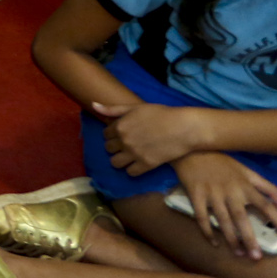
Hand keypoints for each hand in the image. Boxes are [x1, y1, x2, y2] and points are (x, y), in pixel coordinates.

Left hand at [95, 100, 210, 174]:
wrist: (183, 128)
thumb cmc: (161, 114)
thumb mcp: (135, 107)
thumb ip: (113, 109)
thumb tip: (93, 105)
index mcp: (120, 126)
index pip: (105, 134)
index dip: (112, 134)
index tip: (121, 134)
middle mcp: (124, 141)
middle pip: (108, 149)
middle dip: (114, 147)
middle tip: (125, 145)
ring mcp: (134, 154)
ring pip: (115, 163)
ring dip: (120, 160)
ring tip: (128, 156)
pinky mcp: (147, 165)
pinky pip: (130, 172)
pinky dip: (132, 169)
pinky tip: (138, 163)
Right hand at [170, 150, 276, 259]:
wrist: (191, 149)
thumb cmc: (221, 162)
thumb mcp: (246, 171)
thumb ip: (266, 186)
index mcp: (244, 185)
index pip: (265, 205)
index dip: (276, 220)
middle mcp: (229, 191)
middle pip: (241, 218)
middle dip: (249, 238)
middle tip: (256, 257)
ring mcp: (211, 194)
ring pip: (222, 220)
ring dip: (231, 239)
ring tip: (239, 253)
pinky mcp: (195, 195)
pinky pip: (201, 217)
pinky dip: (207, 231)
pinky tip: (214, 242)